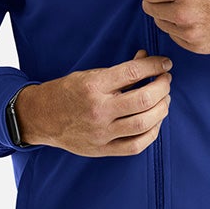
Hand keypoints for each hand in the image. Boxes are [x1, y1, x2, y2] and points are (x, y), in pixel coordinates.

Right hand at [14, 52, 171, 156]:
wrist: (43, 117)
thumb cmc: (69, 92)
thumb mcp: (91, 75)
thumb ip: (120, 70)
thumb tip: (148, 59)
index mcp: (94, 86)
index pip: (134, 72)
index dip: (156, 65)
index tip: (166, 63)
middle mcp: (99, 110)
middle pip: (144, 99)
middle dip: (163, 87)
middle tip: (166, 81)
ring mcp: (102, 132)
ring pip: (145, 123)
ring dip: (162, 109)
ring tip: (164, 100)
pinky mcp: (103, 149)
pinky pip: (137, 145)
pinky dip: (152, 132)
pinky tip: (155, 121)